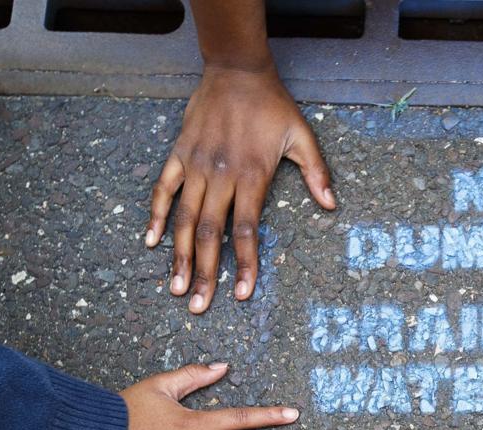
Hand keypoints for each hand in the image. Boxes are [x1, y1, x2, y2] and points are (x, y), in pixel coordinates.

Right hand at [146, 65, 334, 313]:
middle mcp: (221, 175)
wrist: (236, 70)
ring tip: (176, 287)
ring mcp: (196, 166)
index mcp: (252, 176)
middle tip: (198, 306)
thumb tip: (331, 205)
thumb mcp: (302, 136)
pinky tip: (152, 242)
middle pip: (211, 233)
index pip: (247, 230)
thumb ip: (317, 172)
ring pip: (185, 218)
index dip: (245, 263)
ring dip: (179, 255)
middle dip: (205, 273)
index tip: (243, 294)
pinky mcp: (178, 154)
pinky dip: (157, 216)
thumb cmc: (272, 105)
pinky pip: (163, 190)